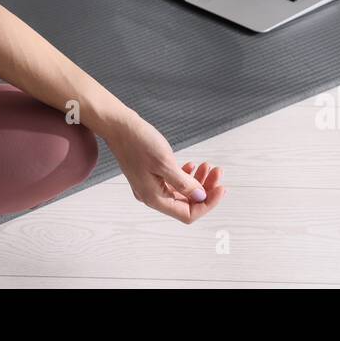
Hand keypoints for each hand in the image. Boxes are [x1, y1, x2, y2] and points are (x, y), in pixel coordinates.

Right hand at [103, 112, 225, 222]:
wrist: (118, 126)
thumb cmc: (138, 142)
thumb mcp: (165, 163)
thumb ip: (184, 184)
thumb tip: (201, 197)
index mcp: (154, 198)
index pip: (187, 214)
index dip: (207, 204)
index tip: (221, 188)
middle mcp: (151, 196)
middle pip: (186, 203)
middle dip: (205, 189)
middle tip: (217, 172)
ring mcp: (150, 185)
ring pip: (181, 191)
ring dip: (197, 181)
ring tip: (207, 166)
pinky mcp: (149, 174)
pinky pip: (172, 182)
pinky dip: (185, 175)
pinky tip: (192, 165)